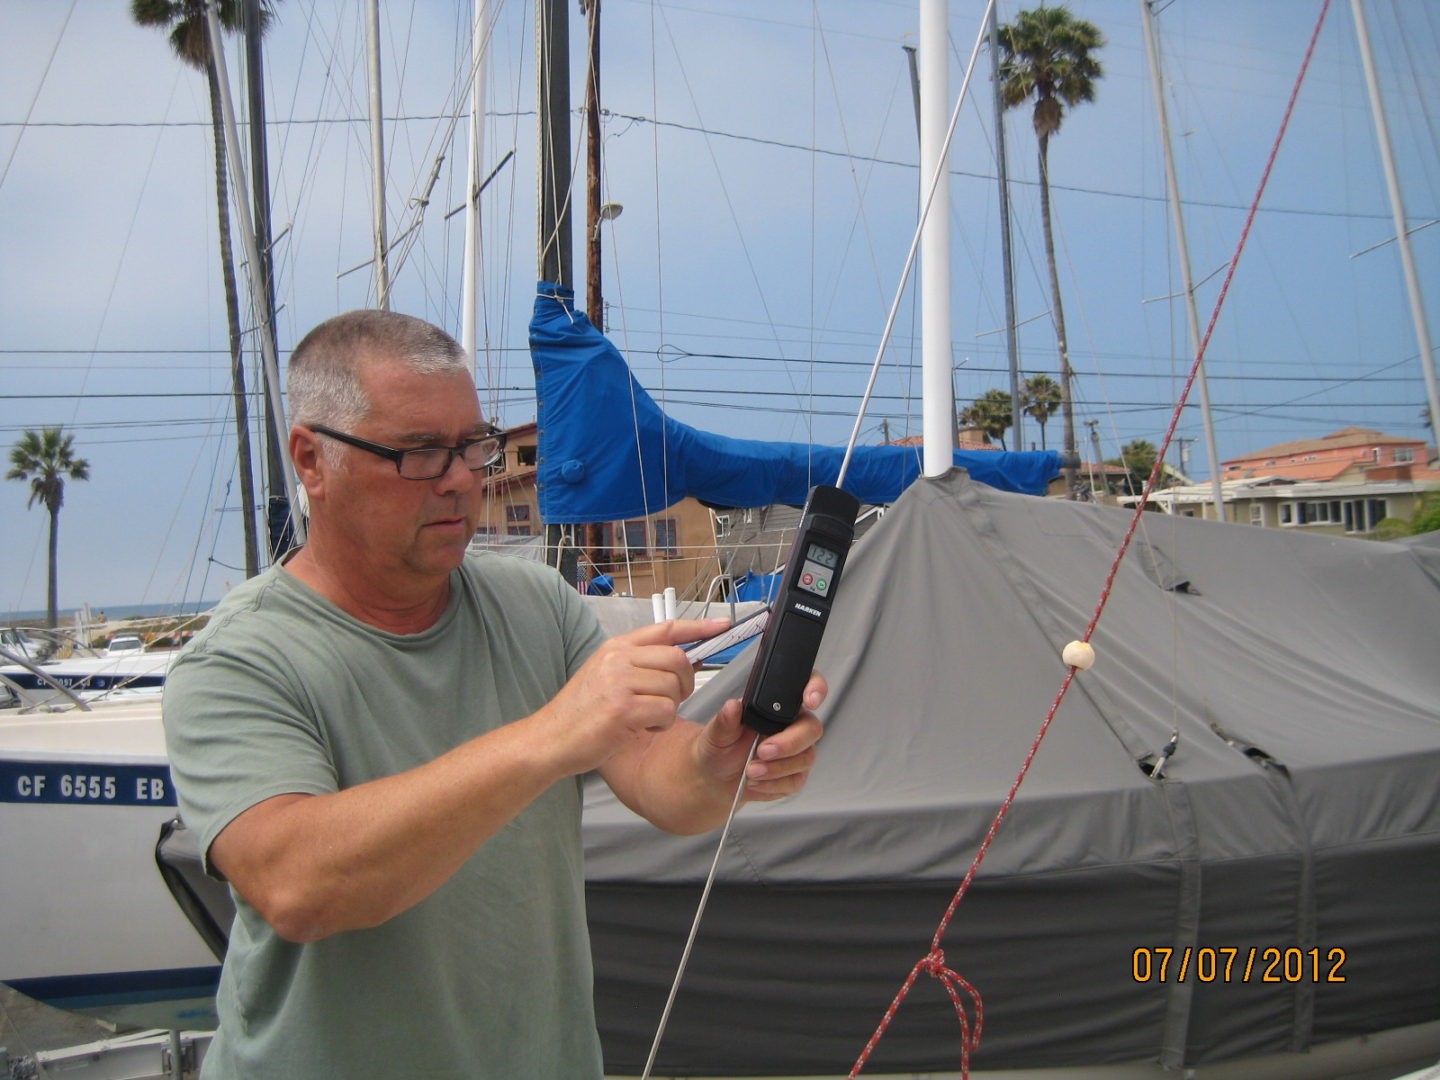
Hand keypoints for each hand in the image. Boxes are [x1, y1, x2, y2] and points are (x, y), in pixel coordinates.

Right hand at [533, 618, 729, 776]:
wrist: (550, 739)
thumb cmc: (581, 713)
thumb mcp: (605, 675)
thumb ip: (639, 664)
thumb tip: (682, 661)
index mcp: (616, 647)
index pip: (666, 629)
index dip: (699, 627)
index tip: (722, 626)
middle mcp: (619, 659)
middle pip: (678, 660)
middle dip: (684, 683)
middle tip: (668, 700)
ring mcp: (620, 682)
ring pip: (674, 688)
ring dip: (669, 708)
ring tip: (645, 716)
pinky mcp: (623, 708)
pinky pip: (666, 711)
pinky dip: (661, 724)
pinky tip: (641, 727)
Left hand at [696, 673, 826, 802]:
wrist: (717, 777)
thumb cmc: (721, 747)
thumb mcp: (717, 731)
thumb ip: (726, 719)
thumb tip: (733, 706)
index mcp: (777, 706)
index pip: (807, 687)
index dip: (817, 689)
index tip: (810, 700)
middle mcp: (792, 726)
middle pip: (812, 728)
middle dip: (789, 742)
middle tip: (763, 751)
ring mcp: (797, 752)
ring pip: (805, 757)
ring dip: (777, 767)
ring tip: (751, 771)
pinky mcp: (795, 775)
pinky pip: (795, 781)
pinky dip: (773, 784)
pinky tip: (756, 782)